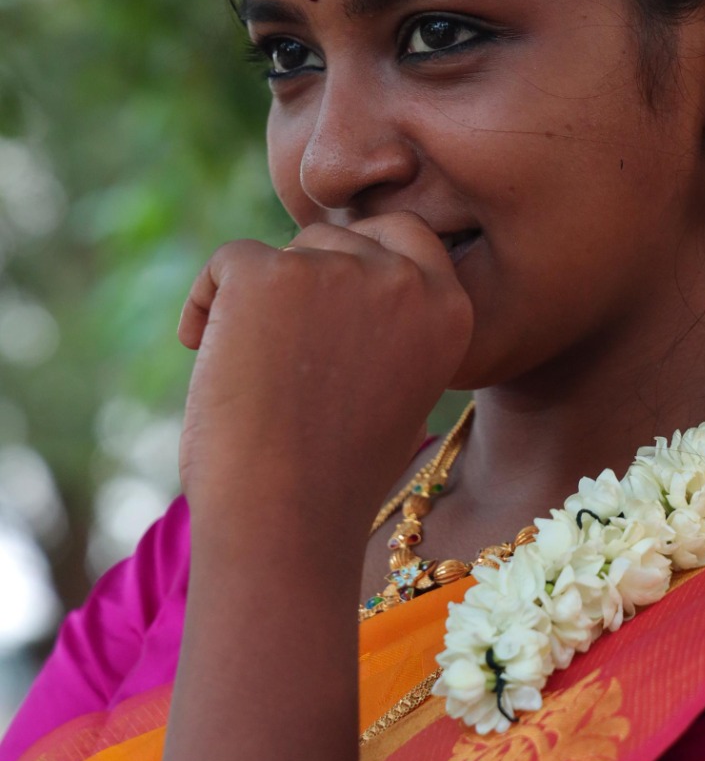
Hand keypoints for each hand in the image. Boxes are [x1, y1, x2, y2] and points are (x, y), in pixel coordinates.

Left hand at [177, 213, 472, 548]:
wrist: (284, 526)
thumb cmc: (331, 475)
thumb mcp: (394, 385)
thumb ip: (385, 320)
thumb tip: (335, 266)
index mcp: (450, 308)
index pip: (404, 235)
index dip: (357, 260)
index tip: (322, 310)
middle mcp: (404, 279)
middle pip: (339, 238)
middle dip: (303, 283)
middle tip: (279, 358)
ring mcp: (338, 270)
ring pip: (285, 251)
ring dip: (259, 297)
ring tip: (250, 371)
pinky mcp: (269, 274)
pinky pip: (228, 260)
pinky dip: (205, 300)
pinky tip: (197, 345)